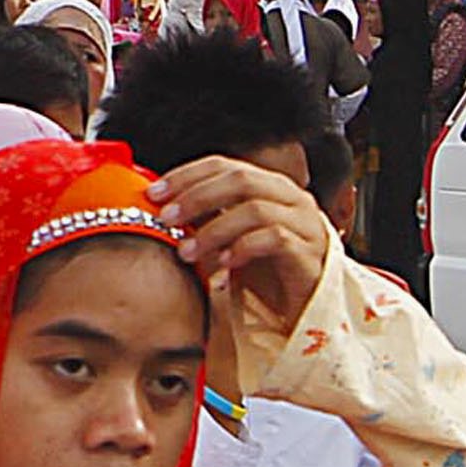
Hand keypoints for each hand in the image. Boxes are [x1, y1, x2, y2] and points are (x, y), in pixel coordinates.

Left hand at [146, 157, 332, 322]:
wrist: (304, 302)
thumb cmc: (263, 266)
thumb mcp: (230, 235)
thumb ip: (205, 215)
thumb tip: (160, 204)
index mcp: (267, 183)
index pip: (224, 165)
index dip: (186, 175)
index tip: (154, 193)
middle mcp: (290, 196)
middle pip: (240, 180)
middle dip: (197, 197)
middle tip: (167, 219)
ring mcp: (305, 222)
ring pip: (256, 210)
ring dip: (214, 230)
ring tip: (187, 252)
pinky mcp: (311, 251)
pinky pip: (275, 239)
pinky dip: (244, 248)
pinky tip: (224, 265)